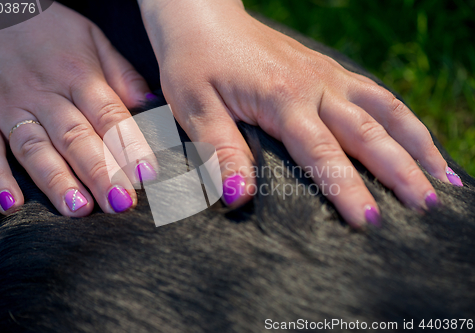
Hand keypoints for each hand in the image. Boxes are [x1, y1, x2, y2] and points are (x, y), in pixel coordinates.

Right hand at [0, 3, 157, 215]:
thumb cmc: (48, 28)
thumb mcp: (92, 38)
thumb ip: (121, 74)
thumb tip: (150, 105)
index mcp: (77, 74)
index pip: (108, 114)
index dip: (129, 145)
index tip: (147, 174)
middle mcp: (44, 93)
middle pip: (75, 138)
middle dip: (100, 172)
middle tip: (120, 202)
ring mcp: (9, 106)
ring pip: (34, 148)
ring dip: (56, 180)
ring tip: (79, 208)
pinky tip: (11, 206)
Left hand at [140, 0, 454, 226]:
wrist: (202, 18)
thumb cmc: (195, 63)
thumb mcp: (195, 108)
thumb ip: (220, 150)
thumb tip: (239, 195)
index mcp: (281, 99)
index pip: (322, 154)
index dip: (348, 190)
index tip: (371, 223)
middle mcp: (315, 86)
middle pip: (369, 133)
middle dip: (402, 172)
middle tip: (428, 208)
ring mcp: (326, 75)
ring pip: (385, 110)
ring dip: (417, 144)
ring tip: (443, 179)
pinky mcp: (328, 70)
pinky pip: (376, 94)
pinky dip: (403, 119)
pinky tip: (416, 139)